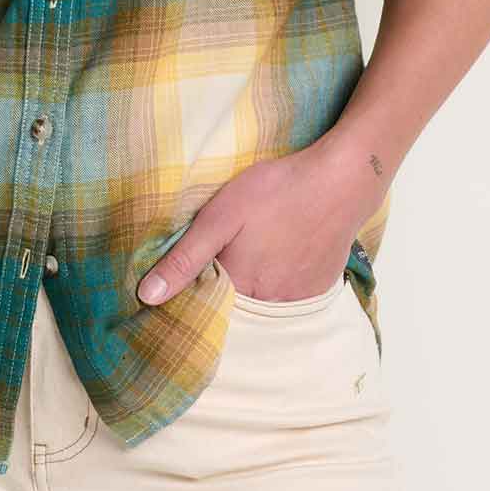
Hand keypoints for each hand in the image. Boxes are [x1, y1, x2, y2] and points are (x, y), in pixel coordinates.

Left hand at [137, 140, 369, 305]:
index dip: (192, 295)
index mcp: (239, 289)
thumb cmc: (278, 192)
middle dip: (222, 292)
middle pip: (235, 309)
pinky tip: (277, 256)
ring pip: (262, 304)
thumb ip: (185, 258)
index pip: (205, 309)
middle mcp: (269, 304)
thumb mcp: (220, 216)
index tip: (186, 280)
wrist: (342, 181)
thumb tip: (146, 296)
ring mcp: (298, 299)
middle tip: (223, 257)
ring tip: (251, 255)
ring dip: (252, 288)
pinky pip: (289, 297)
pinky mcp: (319, 289)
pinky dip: (278, 284)